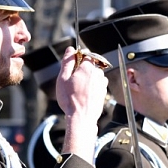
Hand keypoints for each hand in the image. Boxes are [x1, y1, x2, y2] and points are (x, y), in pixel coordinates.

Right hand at [57, 47, 108, 162]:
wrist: (81, 118)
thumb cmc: (70, 99)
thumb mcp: (63, 78)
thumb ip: (68, 62)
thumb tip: (70, 49)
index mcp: (89, 68)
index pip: (87, 54)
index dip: (79, 57)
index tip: (73, 64)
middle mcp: (99, 74)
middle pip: (91, 65)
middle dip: (82, 69)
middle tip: (72, 80)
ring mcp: (103, 83)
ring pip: (94, 75)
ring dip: (87, 78)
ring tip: (77, 90)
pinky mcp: (104, 92)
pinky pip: (97, 84)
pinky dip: (91, 87)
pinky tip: (83, 95)